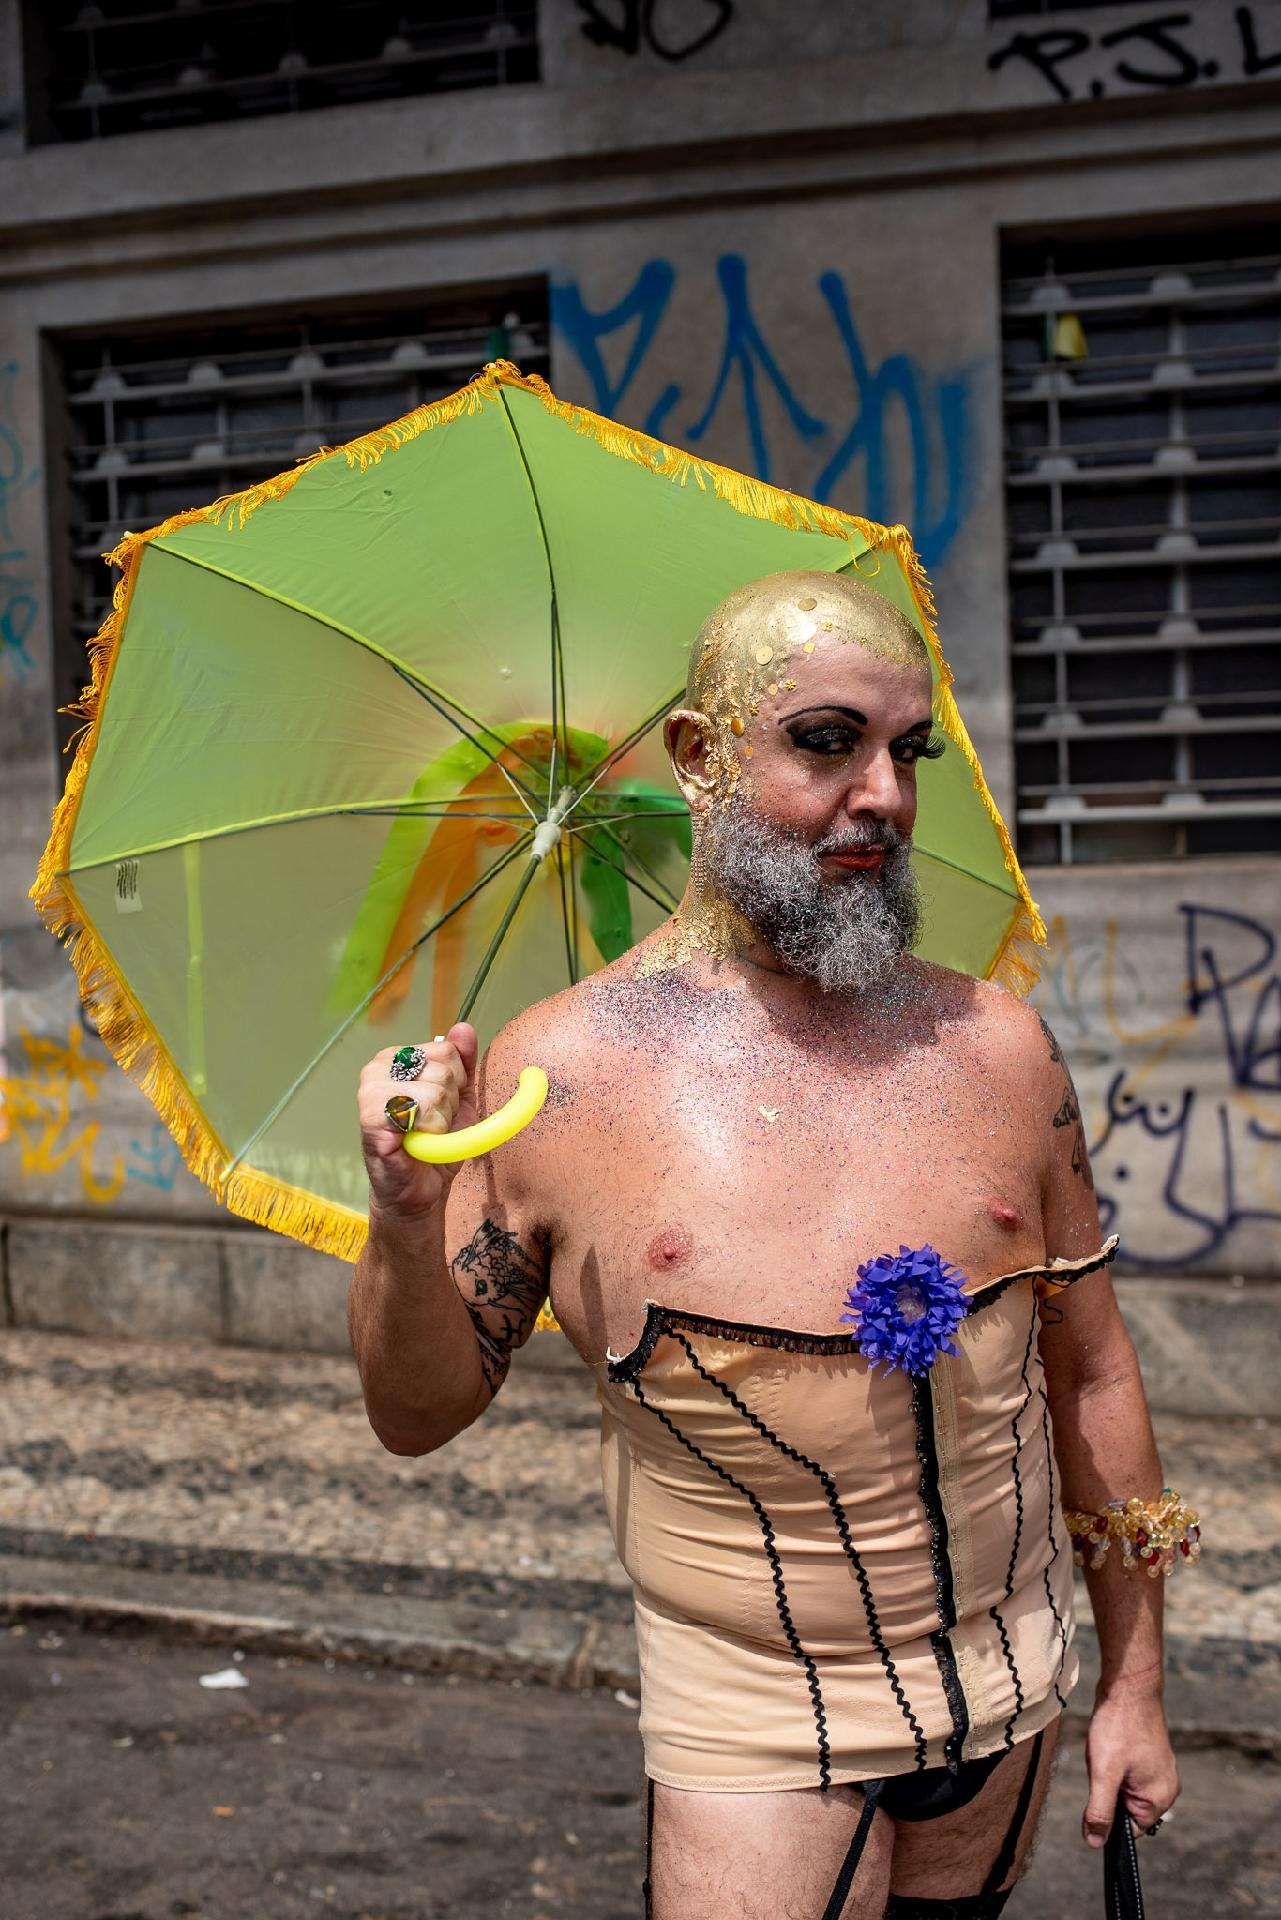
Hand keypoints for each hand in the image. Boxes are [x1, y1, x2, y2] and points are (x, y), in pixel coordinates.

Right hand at [357, 1023, 478, 1221]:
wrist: (419, 1191)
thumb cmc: (434, 1146)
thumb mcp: (460, 1099)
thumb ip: (463, 1062)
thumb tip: (464, 1028)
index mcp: (397, 1058)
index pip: (448, 1050)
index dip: (457, 1084)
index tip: (443, 1107)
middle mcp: (378, 1068)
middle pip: (444, 1069)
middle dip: (451, 1104)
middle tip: (433, 1127)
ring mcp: (371, 1091)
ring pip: (436, 1091)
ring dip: (441, 1123)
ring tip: (424, 1136)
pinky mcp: (370, 1118)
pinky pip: (420, 1111)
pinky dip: (429, 1133)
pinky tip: (413, 1143)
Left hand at [1083, 1680, 1179, 1847]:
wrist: (1129, 1684)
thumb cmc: (1119, 1727)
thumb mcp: (1104, 1773)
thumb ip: (1100, 1811)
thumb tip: (1095, 1843)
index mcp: (1160, 1799)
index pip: (1128, 1830)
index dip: (1107, 1815)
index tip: (1098, 1790)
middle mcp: (1166, 1788)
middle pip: (1124, 1806)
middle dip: (1107, 1789)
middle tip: (1104, 1763)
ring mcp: (1159, 1770)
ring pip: (1122, 1786)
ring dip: (1108, 1772)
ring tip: (1108, 1749)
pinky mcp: (1150, 1755)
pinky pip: (1125, 1770)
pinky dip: (1112, 1760)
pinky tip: (1110, 1741)